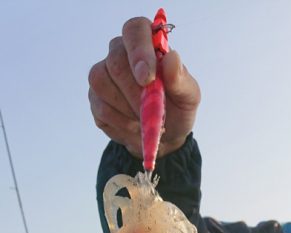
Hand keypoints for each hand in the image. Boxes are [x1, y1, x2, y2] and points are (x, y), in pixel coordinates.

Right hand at [88, 17, 200, 159]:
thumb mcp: (189, 97)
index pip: (135, 30)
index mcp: (146, 43)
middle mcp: (119, 52)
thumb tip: (172, 58)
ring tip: (145, 119)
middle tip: (153, 110)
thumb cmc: (177, 109)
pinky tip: (135, 126)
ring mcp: (103, 74)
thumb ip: (181, 79)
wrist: (164, 137)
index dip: (139, 51)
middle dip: (135, 92)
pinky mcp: (95, 99)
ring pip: (102, 83)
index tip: (148, 78)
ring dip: (128, 108)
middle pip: (116, 61)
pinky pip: (102, 108)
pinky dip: (122, 123)